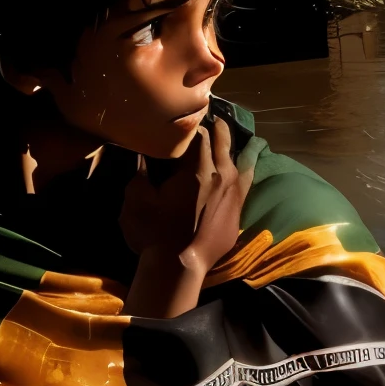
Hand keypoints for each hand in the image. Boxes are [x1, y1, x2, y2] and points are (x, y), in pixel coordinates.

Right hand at [121, 118, 250, 318]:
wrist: (178, 267)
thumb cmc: (154, 232)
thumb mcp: (136, 199)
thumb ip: (140, 173)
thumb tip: (140, 155)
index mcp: (196, 168)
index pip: (198, 135)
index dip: (192, 125)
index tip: (188, 120)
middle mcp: (220, 175)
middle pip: (222, 142)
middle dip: (217, 129)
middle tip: (213, 118)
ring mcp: (233, 195)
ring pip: (238, 160)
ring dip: (232, 146)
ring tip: (228, 134)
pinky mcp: (237, 212)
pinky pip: (246, 183)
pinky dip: (246, 168)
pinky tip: (248, 162)